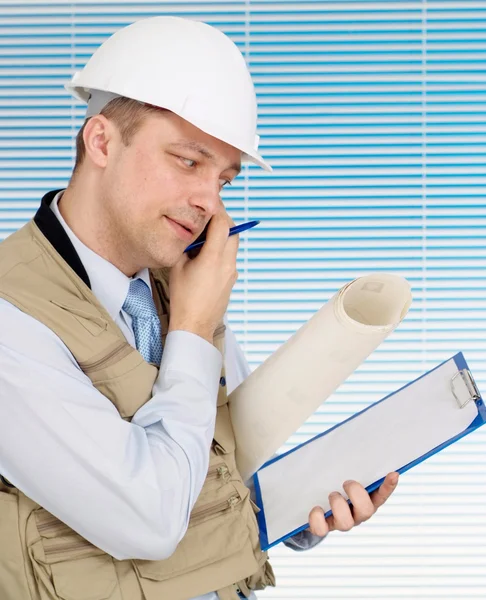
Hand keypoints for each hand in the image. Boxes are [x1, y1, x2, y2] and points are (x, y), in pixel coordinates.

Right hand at [168, 202, 238, 342]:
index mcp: (213, 258)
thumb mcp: (177, 266)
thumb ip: (186, 245)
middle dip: (222, 219)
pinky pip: (231, 256)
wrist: (195, 325)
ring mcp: (232, 272)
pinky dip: (223, 248)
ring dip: (224, 234)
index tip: (209, 203)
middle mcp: (227, 263)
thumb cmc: (183, 298)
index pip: (222, 223)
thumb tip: (191, 230)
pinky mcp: (232, 279)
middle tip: (207, 217)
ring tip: (205, 236)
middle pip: (233, 230)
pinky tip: (207, 254)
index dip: (217, 209)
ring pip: (234, 243)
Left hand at [307, 472, 398, 536]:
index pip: (382, 494)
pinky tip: (316, 507)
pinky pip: (321, 530)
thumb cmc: (334, 481)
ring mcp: (342, 522)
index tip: (393, 474)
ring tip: (331, 494)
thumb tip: (349, 443)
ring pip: (346, 523)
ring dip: (337, 505)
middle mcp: (357, 513)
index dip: (388, 487)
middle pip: (367, 512)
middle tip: (346, 483)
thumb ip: (348, 464)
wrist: (315, 501)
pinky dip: (316, 518)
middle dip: (357, 495)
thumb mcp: (342, 472)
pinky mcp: (324, 527)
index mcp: (366, 499)